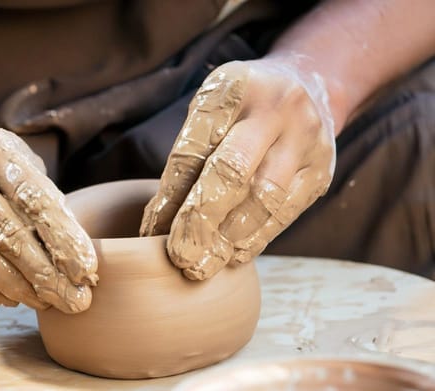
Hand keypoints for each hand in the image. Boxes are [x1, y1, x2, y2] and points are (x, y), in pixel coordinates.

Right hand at [0, 125, 97, 312]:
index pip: (35, 198)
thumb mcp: (15, 159)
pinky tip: (10, 298)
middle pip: (8, 233)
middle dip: (47, 274)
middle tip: (74, 300)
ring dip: (18, 287)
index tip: (86, 271)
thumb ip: (43, 195)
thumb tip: (75, 249)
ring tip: (45, 303)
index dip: (64, 238)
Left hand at [140, 58, 335, 279]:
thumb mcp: (211, 111)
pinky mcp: (321, 169)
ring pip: (262, 198)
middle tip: (178, 257)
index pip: (194, 149)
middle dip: (200, 220)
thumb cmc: (242, 108)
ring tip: (201, 266)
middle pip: (231, 171)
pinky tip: (233, 256)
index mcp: (233, 87)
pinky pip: (286, 211)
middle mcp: (274, 108)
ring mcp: (305, 138)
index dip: (170, 195)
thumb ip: (190, 155)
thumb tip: (161, 220)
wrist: (310, 86)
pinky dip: (256, 238)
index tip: (152, 231)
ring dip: (227, 239)